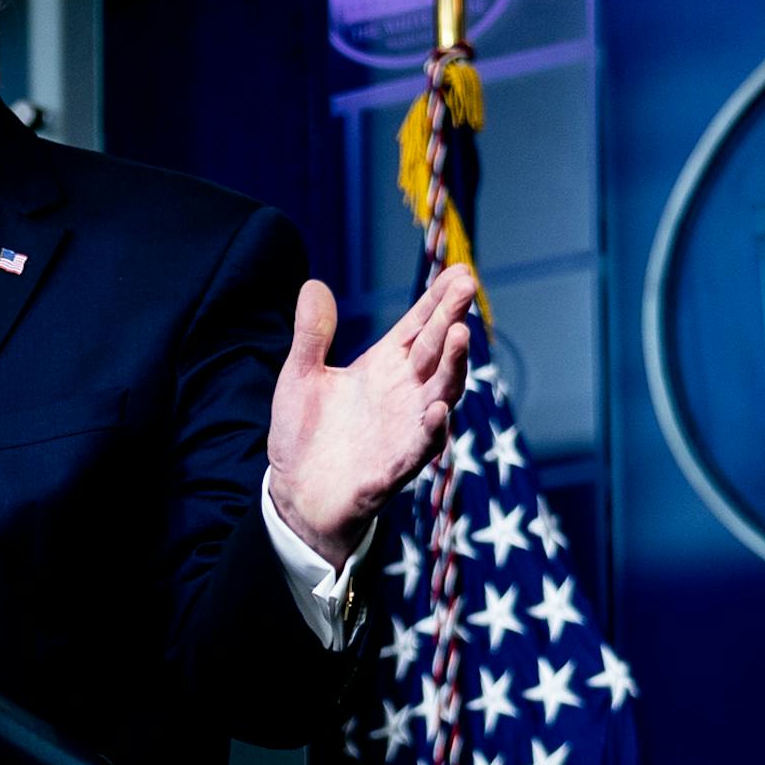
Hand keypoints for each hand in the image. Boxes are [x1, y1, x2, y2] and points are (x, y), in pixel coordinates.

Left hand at [266, 265, 473, 568]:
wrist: (297, 492)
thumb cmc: (305, 432)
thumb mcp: (300, 376)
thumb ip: (311, 335)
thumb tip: (312, 285)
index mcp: (383, 367)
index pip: (418, 327)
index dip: (437, 301)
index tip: (459, 272)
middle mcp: (403, 394)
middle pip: (435, 350)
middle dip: (451, 318)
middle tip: (468, 286)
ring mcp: (405, 429)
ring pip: (440, 393)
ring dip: (452, 366)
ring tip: (459, 334)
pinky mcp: (395, 466)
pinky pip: (420, 446)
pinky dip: (431, 428)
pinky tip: (437, 408)